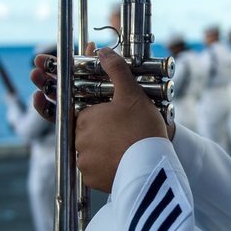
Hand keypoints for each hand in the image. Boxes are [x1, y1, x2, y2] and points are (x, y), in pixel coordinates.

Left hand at [29, 44, 168, 192]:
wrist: (151, 166)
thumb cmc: (142, 128)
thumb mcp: (132, 93)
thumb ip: (116, 69)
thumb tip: (102, 50)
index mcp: (84, 118)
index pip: (88, 113)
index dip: (104, 114)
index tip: (120, 119)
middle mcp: (78, 140)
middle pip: (89, 132)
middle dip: (104, 132)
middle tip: (127, 133)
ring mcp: (84, 161)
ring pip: (92, 151)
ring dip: (105, 149)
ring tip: (127, 148)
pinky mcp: (91, 179)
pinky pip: (96, 170)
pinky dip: (107, 165)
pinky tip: (122, 160)